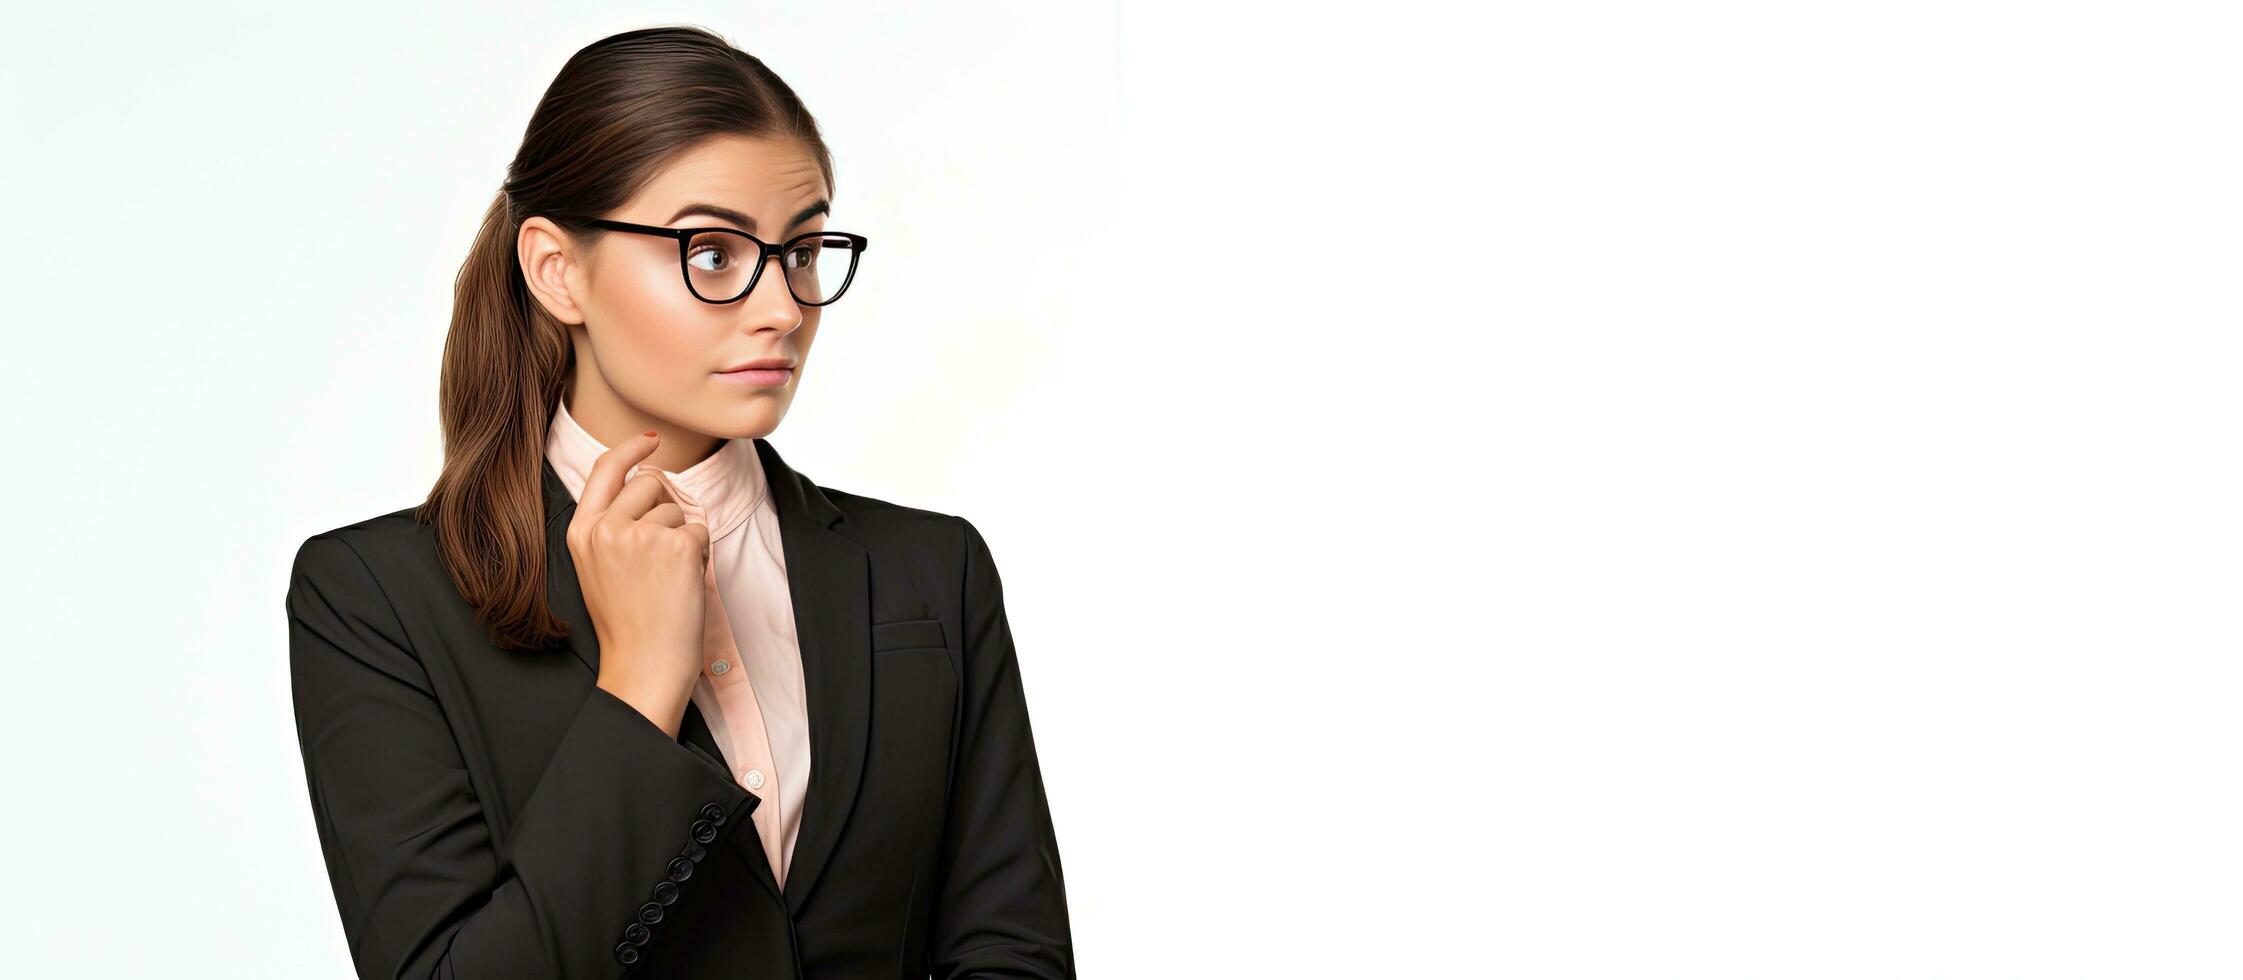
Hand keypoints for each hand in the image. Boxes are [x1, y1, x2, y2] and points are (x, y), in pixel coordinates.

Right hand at [566, 430, 708, 737]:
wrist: (643, 664)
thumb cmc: (629, 623)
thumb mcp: (601, 568)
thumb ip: (614, 527)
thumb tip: (650, 485)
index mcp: (582, 532)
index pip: (606, 471)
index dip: (630, 450)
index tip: (650, 440)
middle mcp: (605, 528)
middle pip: (652, 484)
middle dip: (668, 510)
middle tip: (661, 558)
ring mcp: (639, 534)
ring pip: (679, 508)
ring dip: (684, 537)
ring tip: (667, 578)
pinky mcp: (675, 544)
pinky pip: (700, 530)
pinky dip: (700, 555)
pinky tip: (682, 584)